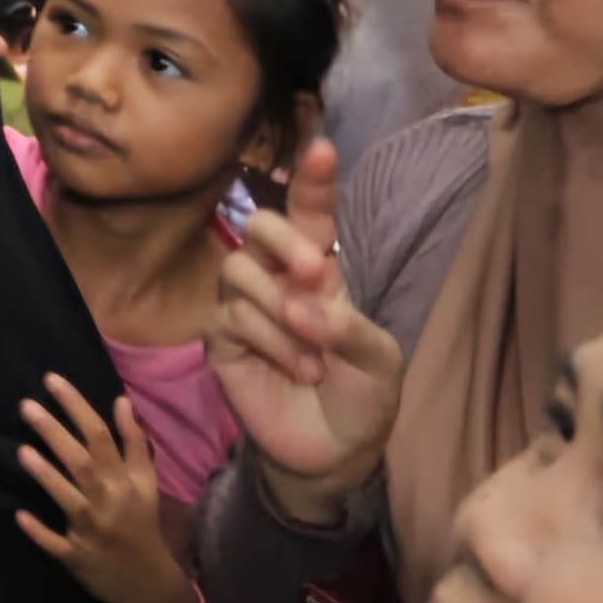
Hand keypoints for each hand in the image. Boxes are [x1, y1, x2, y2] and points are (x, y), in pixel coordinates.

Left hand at [15, 374, 198, 602]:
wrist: (151, 583)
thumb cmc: (142, 524)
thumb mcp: (147, 483)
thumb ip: (134, 443)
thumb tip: (121, 401)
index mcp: (125, 481)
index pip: (100, 436)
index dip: (76, 407)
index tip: (51, 380)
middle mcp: (109, 502)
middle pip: (81, 462)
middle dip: (54, 433)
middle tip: (26, 406)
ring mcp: (91, 531)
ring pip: (68, 499)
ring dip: (47, 476)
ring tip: (22, 452)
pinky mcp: (77, 558)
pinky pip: (56, 544)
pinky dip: (39, 532)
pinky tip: (20, 515)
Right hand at [206, 138, 403, 527]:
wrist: (334, 453)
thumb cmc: (362, 397)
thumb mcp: (381, 361)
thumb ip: (352, 327)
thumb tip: (306, 309)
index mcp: (321, 269)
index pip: (311, 214)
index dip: (313, 181)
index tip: (323, 149)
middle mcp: (276, 278)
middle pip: (258, 224)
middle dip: (284, 240)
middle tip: (317, 273)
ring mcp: (243, 307)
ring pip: (237, 270)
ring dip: (281, 306)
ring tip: (315, 348)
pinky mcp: (221, 340)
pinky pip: (230, 319)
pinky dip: (271, 342)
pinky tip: (300, 367)